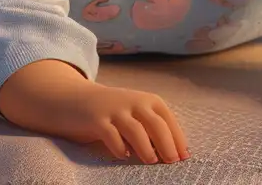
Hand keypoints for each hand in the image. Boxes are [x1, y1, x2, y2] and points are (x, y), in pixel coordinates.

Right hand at [0, 57, 188, 163]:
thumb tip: (168, 152)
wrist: (76, 99)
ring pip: (136, 129)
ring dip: (146, 146)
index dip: (178, 137)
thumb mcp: (134, 116)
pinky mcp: (96, 119)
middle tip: (173, 162)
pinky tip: (123, 156)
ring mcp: (115, 110)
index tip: (185, 156)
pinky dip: (118, 146)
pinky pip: (110, 134)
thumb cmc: (112, 113)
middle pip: (156, 124)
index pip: (168, 119)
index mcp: (147, 101)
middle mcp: (134, 102)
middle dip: (167, 143)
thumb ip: (149, 129)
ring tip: (152, 161)